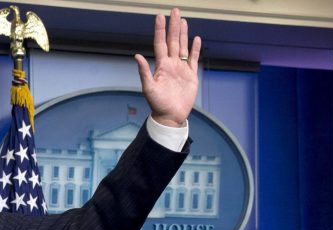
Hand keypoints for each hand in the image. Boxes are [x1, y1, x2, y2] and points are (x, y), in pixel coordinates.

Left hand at [135, 8, 201, 126]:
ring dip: (183, 34)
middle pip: (172, 41)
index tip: (160, 16)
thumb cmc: (158, 104)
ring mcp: (181, 68)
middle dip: (174, 26)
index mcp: (161, 66)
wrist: (171, 116)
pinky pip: (192, 59)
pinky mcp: (190, 75)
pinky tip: (195, 39)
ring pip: (182, 46)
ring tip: (183, 20)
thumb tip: (137, 56)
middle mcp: (171, 64)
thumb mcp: (149, 87)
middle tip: (175, 10)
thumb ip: (144, 71)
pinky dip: (194, 49)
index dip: (160, 30)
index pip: (160, 43)